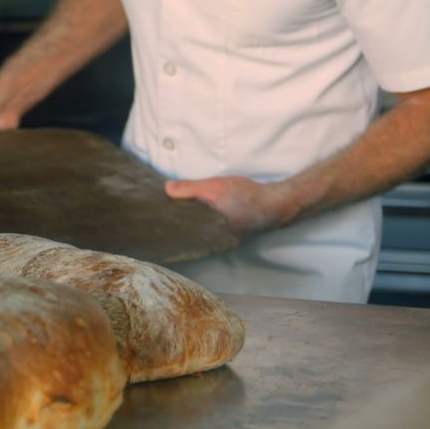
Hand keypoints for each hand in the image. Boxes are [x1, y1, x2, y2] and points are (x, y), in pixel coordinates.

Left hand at [165, 176, 294, 236]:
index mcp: (207, 233)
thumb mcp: (214, 187)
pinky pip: (208, 230)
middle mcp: (213, 240)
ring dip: (188, 223)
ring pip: (198, 232)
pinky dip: (201, 222)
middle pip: (188, 234)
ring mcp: (221, 239)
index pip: (180, 233)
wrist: (275, 203)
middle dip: (176, 225)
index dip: (167, 226)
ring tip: (173, 213)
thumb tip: (167, 189)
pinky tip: (195, 214)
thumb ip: (190, 188)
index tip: (154, 219)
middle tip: (159, 216)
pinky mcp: (228, 234)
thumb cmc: (245, 196)